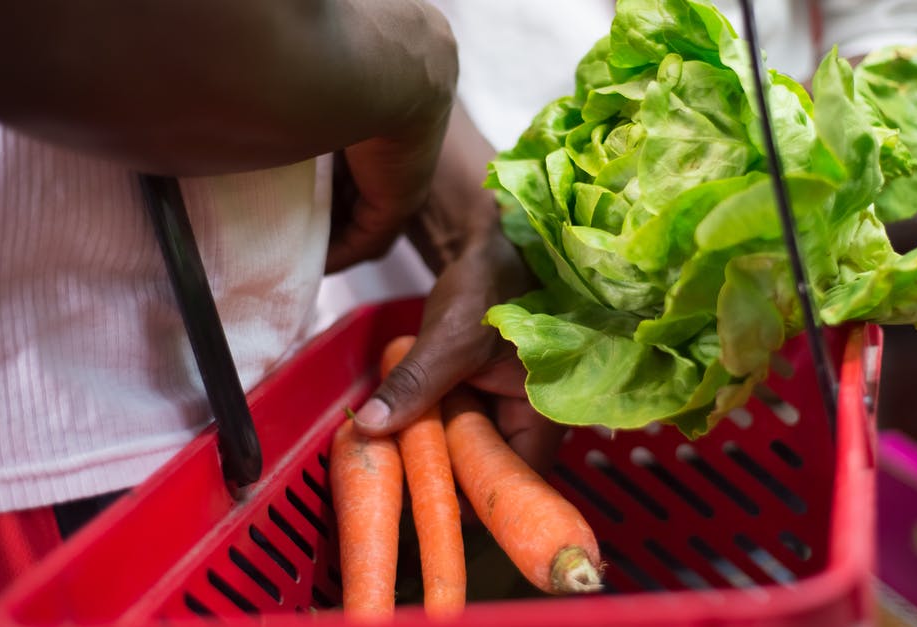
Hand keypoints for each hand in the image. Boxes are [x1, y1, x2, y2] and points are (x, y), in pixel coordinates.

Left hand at [351, 231, 565, 473]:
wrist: (485, 245)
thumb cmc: (485, 283)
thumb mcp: (448, 337)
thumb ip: (414, 383)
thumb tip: (371, 428)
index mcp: (545, 410)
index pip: (519, 477)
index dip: (478, 497)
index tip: (430, 501)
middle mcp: (530, 417)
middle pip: (490, 469)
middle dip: (447, 473)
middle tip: (400, 473)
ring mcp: (504, 408)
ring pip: (467, 449)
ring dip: (433, 449)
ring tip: (393, 448)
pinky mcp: (482, 397)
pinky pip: (455, 426)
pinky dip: (428, 427)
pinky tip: (400, 423)